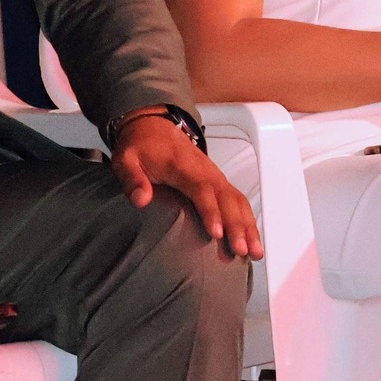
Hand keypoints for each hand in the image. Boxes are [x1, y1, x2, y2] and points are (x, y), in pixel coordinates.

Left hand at [112, 115, 262, 258]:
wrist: (153, 128)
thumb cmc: (141, 147)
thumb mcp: (125, 159)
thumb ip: (132, 179)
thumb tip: (141, 200)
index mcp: (183, 167)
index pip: (202, 189)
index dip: (211, 211)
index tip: (217, 233)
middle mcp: (205, 171)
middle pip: (227, 198)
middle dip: (237, 226)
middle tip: (241, 251)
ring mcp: (215, 177)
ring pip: (238, 201)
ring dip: (248, 226)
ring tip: (255, 252)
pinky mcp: (219, 182)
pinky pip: (238, 201)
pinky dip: (248, 220)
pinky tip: (252, 240)